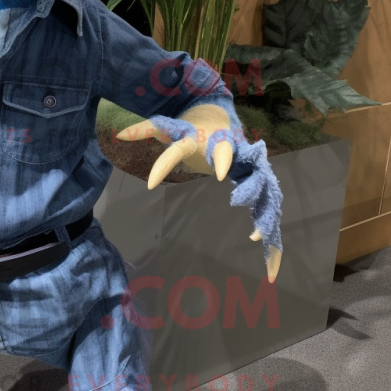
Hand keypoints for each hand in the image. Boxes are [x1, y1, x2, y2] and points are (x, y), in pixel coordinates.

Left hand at [116, 104, 282, 282]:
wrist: (219, 120)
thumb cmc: (193, 130)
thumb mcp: (171, 128)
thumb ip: (147, 130)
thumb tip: (118, 134)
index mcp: (219, 142)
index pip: (221, 151)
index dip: (221, 160)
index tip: (218, 175)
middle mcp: (242, 157)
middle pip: (253, 172)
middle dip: (250, 188)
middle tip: (239, 203)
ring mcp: (254, 173)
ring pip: (267, 196)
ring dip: (265, 215)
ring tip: (257, 238)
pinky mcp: (260, 188)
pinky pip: (269, 214)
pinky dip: (272, 240)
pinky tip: (270, 271)